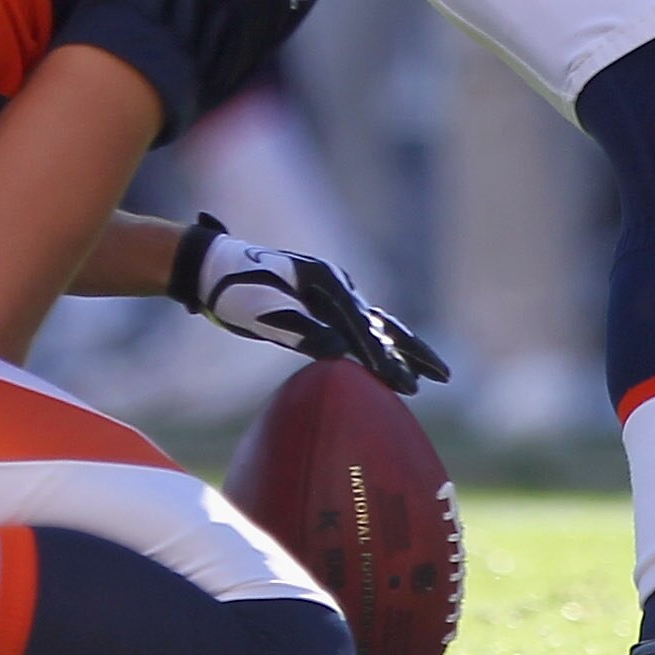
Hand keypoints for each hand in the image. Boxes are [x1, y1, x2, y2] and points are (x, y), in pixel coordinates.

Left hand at [172, 218, 448, 396]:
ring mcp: (329, 293)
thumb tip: (341, 351)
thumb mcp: (265, 311)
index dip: (381, 358)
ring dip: (403, 350)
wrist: (211, 269)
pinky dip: (380, 344)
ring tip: (431, 373)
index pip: (361, 327)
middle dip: (413, 352)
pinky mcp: (320, 304)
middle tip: (443, 377)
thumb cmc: (235, 290)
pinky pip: (359, 328)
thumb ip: (303, 331)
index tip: (401, 384)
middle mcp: (335, 285)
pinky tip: (390, 359)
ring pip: (376, 325)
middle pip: (383, 323)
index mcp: (326, 282)